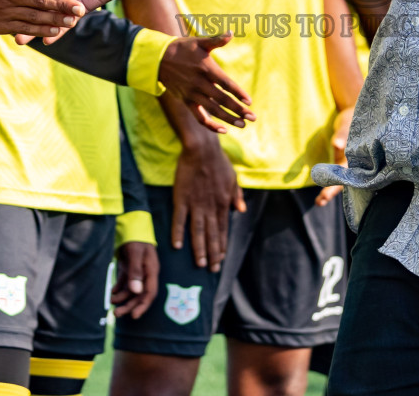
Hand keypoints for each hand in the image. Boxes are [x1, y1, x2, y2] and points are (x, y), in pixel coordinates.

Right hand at [0, 0, 85, 41]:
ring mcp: (6, 12)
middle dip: (60, 5)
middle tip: (79, 8)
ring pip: (35, 17)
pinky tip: (54, 31)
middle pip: (40, 1)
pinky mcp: (1, 25)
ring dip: (54, 20)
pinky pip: (23, 28)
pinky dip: (39, 31)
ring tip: (72, 21)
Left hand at [111, 242, 158, 319]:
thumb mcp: (136, 254)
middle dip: (128, 305)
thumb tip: (136, 291)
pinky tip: (112, 292)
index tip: (134, 316)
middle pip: (139, 295)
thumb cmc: (136, 239)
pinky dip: (119, 289)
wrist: (131, 226)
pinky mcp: (130, 269)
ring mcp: (138, 272)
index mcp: (151, 271)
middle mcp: (146, 274)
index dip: (142, 306)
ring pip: (131, 290)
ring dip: (122, 298)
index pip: (150, 293)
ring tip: (111, 302)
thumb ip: (136, 272)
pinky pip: (125, 283)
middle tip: (116, 314)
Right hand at [161, 34, 253, 131]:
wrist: (158, 59)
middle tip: (253, 117)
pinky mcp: (186, 101)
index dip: (238, 93)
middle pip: (222, 100)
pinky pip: (199, 117)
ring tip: (243, 124)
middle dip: (238, 110)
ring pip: (213, 110)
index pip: (226, 84)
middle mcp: (200, 84)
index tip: (249, 101)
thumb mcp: (199, 42)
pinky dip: (211, 125)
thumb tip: (231, 33)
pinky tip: (223, 130)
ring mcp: (192, 94)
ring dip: (229, 118)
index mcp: (206, 69)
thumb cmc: (183, 49)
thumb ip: (216, 40)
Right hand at [172, 137, 245, 271]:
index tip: (221, 259)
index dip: (222, 245)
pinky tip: (177, 246)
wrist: (202, 149)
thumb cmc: (219, 161)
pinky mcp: (181, 198)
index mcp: (223, 203)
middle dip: (212, 253)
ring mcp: (195, 204)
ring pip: (198, 231)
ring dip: (199, 249)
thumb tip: (240, 211)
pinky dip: (178, 233)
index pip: (223, 229)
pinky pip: (179, 219)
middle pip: (212, 234)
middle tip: (211, 269)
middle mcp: (210, 207)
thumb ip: (236, 195)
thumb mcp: (233, 178)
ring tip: (199, 264)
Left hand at [316, 106, 354, 205]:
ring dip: (330, 190)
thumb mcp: (348, 124)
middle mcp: (354, 162)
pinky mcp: (342, 159)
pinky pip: (336, 172)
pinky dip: (329, 180)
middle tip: (320, 201)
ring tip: (319, 202)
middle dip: (332, 191)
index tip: (326, 195)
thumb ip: (342, 135)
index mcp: (358, 158)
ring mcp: (348, 162)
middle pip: (344, 181)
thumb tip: (336, 144)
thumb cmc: (353, 118)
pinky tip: (322, 192)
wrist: (354, 114)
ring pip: (340, 179)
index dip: (336, 186)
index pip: (348, 176)